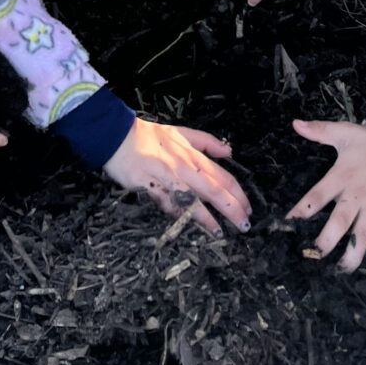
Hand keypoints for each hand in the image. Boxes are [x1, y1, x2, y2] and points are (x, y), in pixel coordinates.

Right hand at [104, 119, 250, 235]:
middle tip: (244, 226)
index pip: (223, 177)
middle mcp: (184, 168)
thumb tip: (229, 152)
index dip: (238, 194)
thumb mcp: (183, 132)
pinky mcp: (149, 187)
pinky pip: (166, 204)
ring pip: (192, 200)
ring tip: (220, 232)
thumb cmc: (151, 135)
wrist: (118, 136)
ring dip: (208, 218)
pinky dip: (178, 215)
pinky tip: (188, 226)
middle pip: (214, 190)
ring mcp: (167, 179)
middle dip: (232, 209)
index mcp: (193, 156)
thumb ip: (207, 142)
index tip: (247, 209)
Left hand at [287, 120, 365, 271]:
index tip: (289, 221)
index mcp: (342, 178)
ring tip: (343, 270)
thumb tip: (296, 123)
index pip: (318, 194)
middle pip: (340, 221)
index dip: (304, 208)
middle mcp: (356, 197)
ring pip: (363, 236)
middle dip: (328, 239)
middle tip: (315, 254)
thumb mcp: (346, 133)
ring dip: (354, 254)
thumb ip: (320, 131)